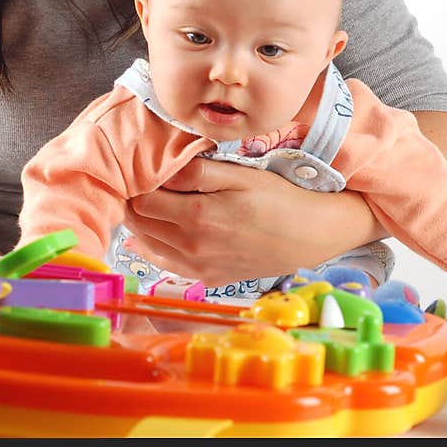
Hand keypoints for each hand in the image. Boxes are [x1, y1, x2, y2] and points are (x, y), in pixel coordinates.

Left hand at [122, 157, 380, 286]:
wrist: (313, 235)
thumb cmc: (279, 197)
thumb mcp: (240, 174)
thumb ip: (196, 172)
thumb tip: (158, 169)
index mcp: (196, 217)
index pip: (140, 202)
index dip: (136, 183)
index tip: (140, 170)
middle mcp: (191, 247)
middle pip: (139, 224)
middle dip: (134, 202)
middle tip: (140, 182)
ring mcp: (199, 267)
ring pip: (148, 245)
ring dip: (142, 224)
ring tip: (149, 202)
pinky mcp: (209, 277)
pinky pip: (167, 264)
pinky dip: (154, 248)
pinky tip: (155, 234)